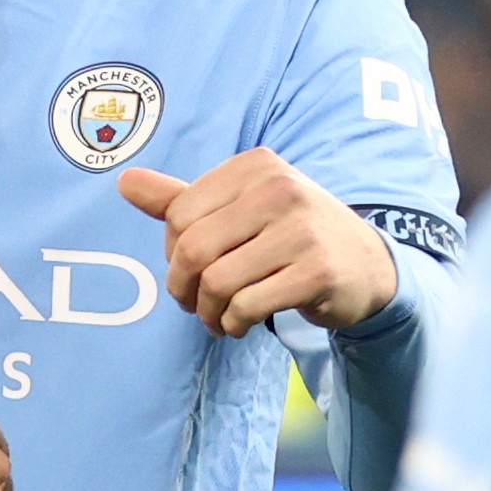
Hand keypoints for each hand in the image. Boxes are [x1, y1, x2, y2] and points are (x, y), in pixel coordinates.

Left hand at [118, 150, 397, 337]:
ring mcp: (301, 229)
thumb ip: (181, 199)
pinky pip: (247, 305)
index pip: (179, 214)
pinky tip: (240, 324)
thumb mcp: (241, 208)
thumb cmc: (291, 233)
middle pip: (192, 249)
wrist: (367, 265)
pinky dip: (233, 323)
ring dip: (208, 312)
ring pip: (217, 281)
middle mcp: (279, 188)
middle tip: (194, 304)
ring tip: (218, 318)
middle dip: (183, 288)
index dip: (173, 252)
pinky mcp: (317, 271)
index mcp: (255, 166)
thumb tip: (123, 181)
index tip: (189, 269)